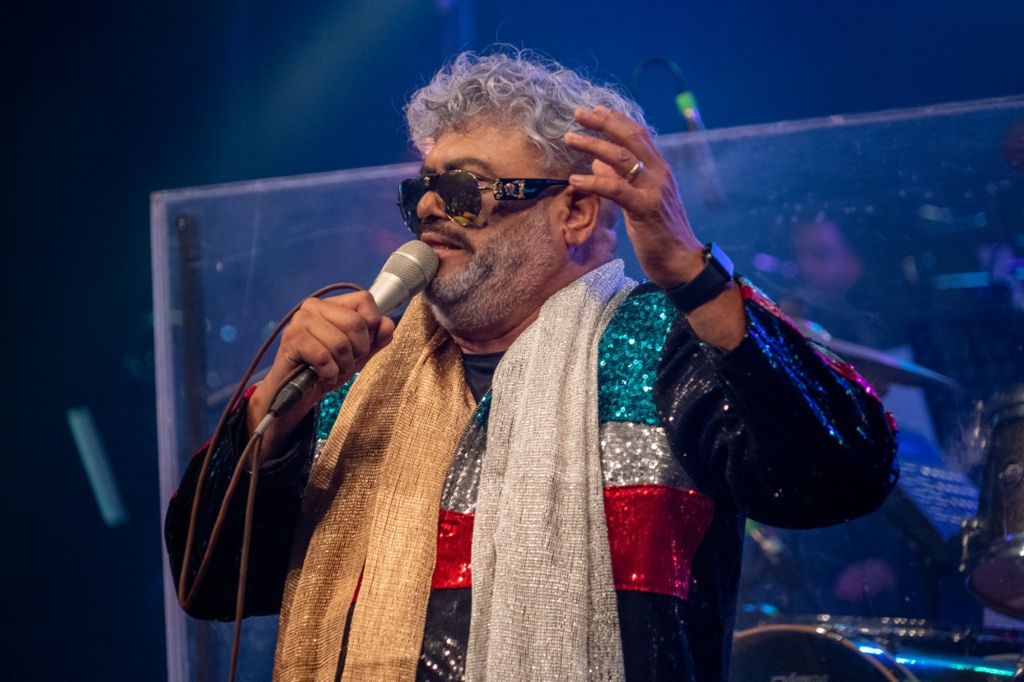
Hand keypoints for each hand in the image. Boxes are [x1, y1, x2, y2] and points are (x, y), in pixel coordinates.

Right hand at [247, 291, 395, 453]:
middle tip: (347, 362)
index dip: (372, 324)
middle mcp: (314, 306)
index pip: (364, 299)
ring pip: (341, 342)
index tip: (363, 344)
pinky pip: (324, 356)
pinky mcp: (292, 341)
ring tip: (334, 370)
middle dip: (359, 350)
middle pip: (356, 322)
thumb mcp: (358, 354)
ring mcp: (300, 322)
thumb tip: (388, 324)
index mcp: (332, 304)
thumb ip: (376, 338)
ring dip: (343, 364)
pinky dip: (329, 372)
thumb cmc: (326, 369)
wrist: (295, 392)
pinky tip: (323, 375)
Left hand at [564, 106, 705, 288]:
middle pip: (630, 138)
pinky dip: (594, 181)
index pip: (638, 135)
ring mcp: (654, 190)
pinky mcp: (645, 209)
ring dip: (593, 145)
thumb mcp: (639, 201)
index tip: (594, 110)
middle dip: (602, 123)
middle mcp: (659, 173)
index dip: (616, 120)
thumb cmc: (660, 233)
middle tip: (578, 113)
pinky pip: (616, 189)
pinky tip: (575, 179)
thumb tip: (598, 161)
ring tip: (570, 138)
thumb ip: (622, 179)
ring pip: (621, 158)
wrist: (682, 262)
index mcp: (660, 169)